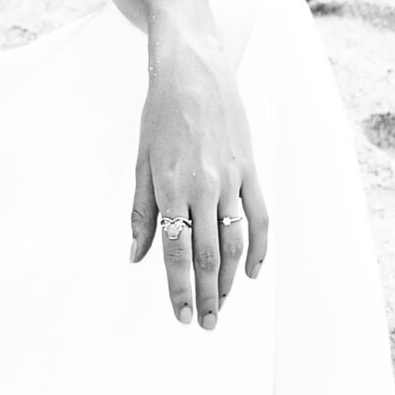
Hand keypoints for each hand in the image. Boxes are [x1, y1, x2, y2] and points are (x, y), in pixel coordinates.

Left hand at [128, 33, 268, 328]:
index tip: (180, 316)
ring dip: (231, 281)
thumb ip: (140, 211)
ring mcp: (231, 179)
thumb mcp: (140, 161)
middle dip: (206, 295)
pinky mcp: (250, 169)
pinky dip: (259, 247)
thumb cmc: (159, 115)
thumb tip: (135, 256)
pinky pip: (259, 217)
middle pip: (208, 256)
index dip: (179, 288)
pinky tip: (254, 272)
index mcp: (170, 187)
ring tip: (223, 307)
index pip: (176, 251)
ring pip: (235, 242)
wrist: (192, 69)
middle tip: (203, 325)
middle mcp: (203, 188)